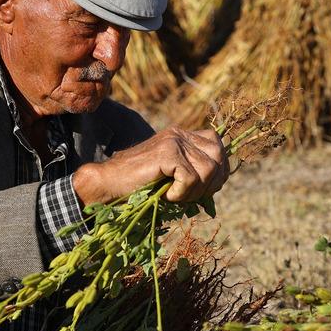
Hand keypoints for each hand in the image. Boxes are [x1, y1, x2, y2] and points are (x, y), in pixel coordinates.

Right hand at [72, 127, 228, 204]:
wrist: (109, 183)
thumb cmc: (140, 185)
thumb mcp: (173, 175)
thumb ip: (195, 172)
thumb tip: (221, 180)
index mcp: (183, 136)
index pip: (218, 146)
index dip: (219, 170)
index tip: (205, 189)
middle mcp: (180, 134)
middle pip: (218, 156)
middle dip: (212, 182)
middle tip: (191, 196)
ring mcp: (173, 141)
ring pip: (208, 170)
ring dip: (195, 191)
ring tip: (175, 196)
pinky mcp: (167, 153)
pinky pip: (191, 178)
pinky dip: (181, 193)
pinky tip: (166, 195)